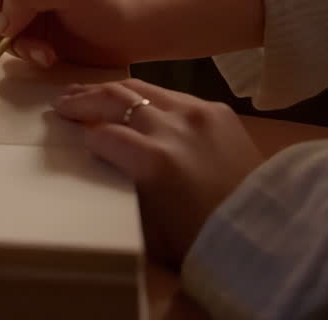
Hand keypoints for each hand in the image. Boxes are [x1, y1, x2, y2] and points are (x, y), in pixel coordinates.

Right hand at [53, 78, 264, 267]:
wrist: (265, 231)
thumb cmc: (202, 239)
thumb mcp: (151, 226)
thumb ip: (124, 188)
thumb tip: (105, 162)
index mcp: (153, 161)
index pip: (102, 135)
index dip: (82, 135)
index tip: (68, 133)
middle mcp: (172, 127)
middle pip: (116, 99)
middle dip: (85, 99)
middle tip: (62, 101)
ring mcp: (197, 113)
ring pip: (143, 87)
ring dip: (113, 90)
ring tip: (91, 91)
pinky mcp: (217, 110)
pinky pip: (174, 95)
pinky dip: (150, 96)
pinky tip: (140, 100)